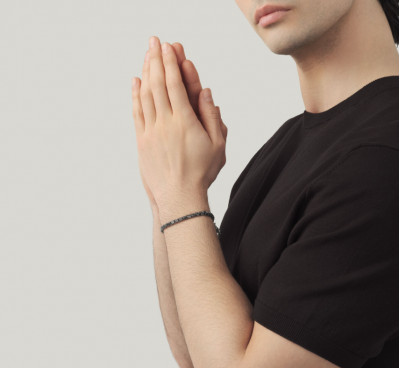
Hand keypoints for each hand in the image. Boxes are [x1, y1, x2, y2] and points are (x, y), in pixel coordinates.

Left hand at [132, 36, 226, 210]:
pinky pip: (137, 112)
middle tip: (154, 42)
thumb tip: (206, 92)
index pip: (175, 84)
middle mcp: (165, 122)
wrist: (177, 197)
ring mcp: (151, 131)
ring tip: (146, 55)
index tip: (168, 47)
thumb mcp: (218, 145)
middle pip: (158, 84)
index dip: (171, 63)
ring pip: (146, 95)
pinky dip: (135, 95)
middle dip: (156, 60)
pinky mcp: (142, 141)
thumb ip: (212, 116)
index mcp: (185, 120)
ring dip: (145, 72)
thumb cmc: (201, 173)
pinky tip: (135, 82)